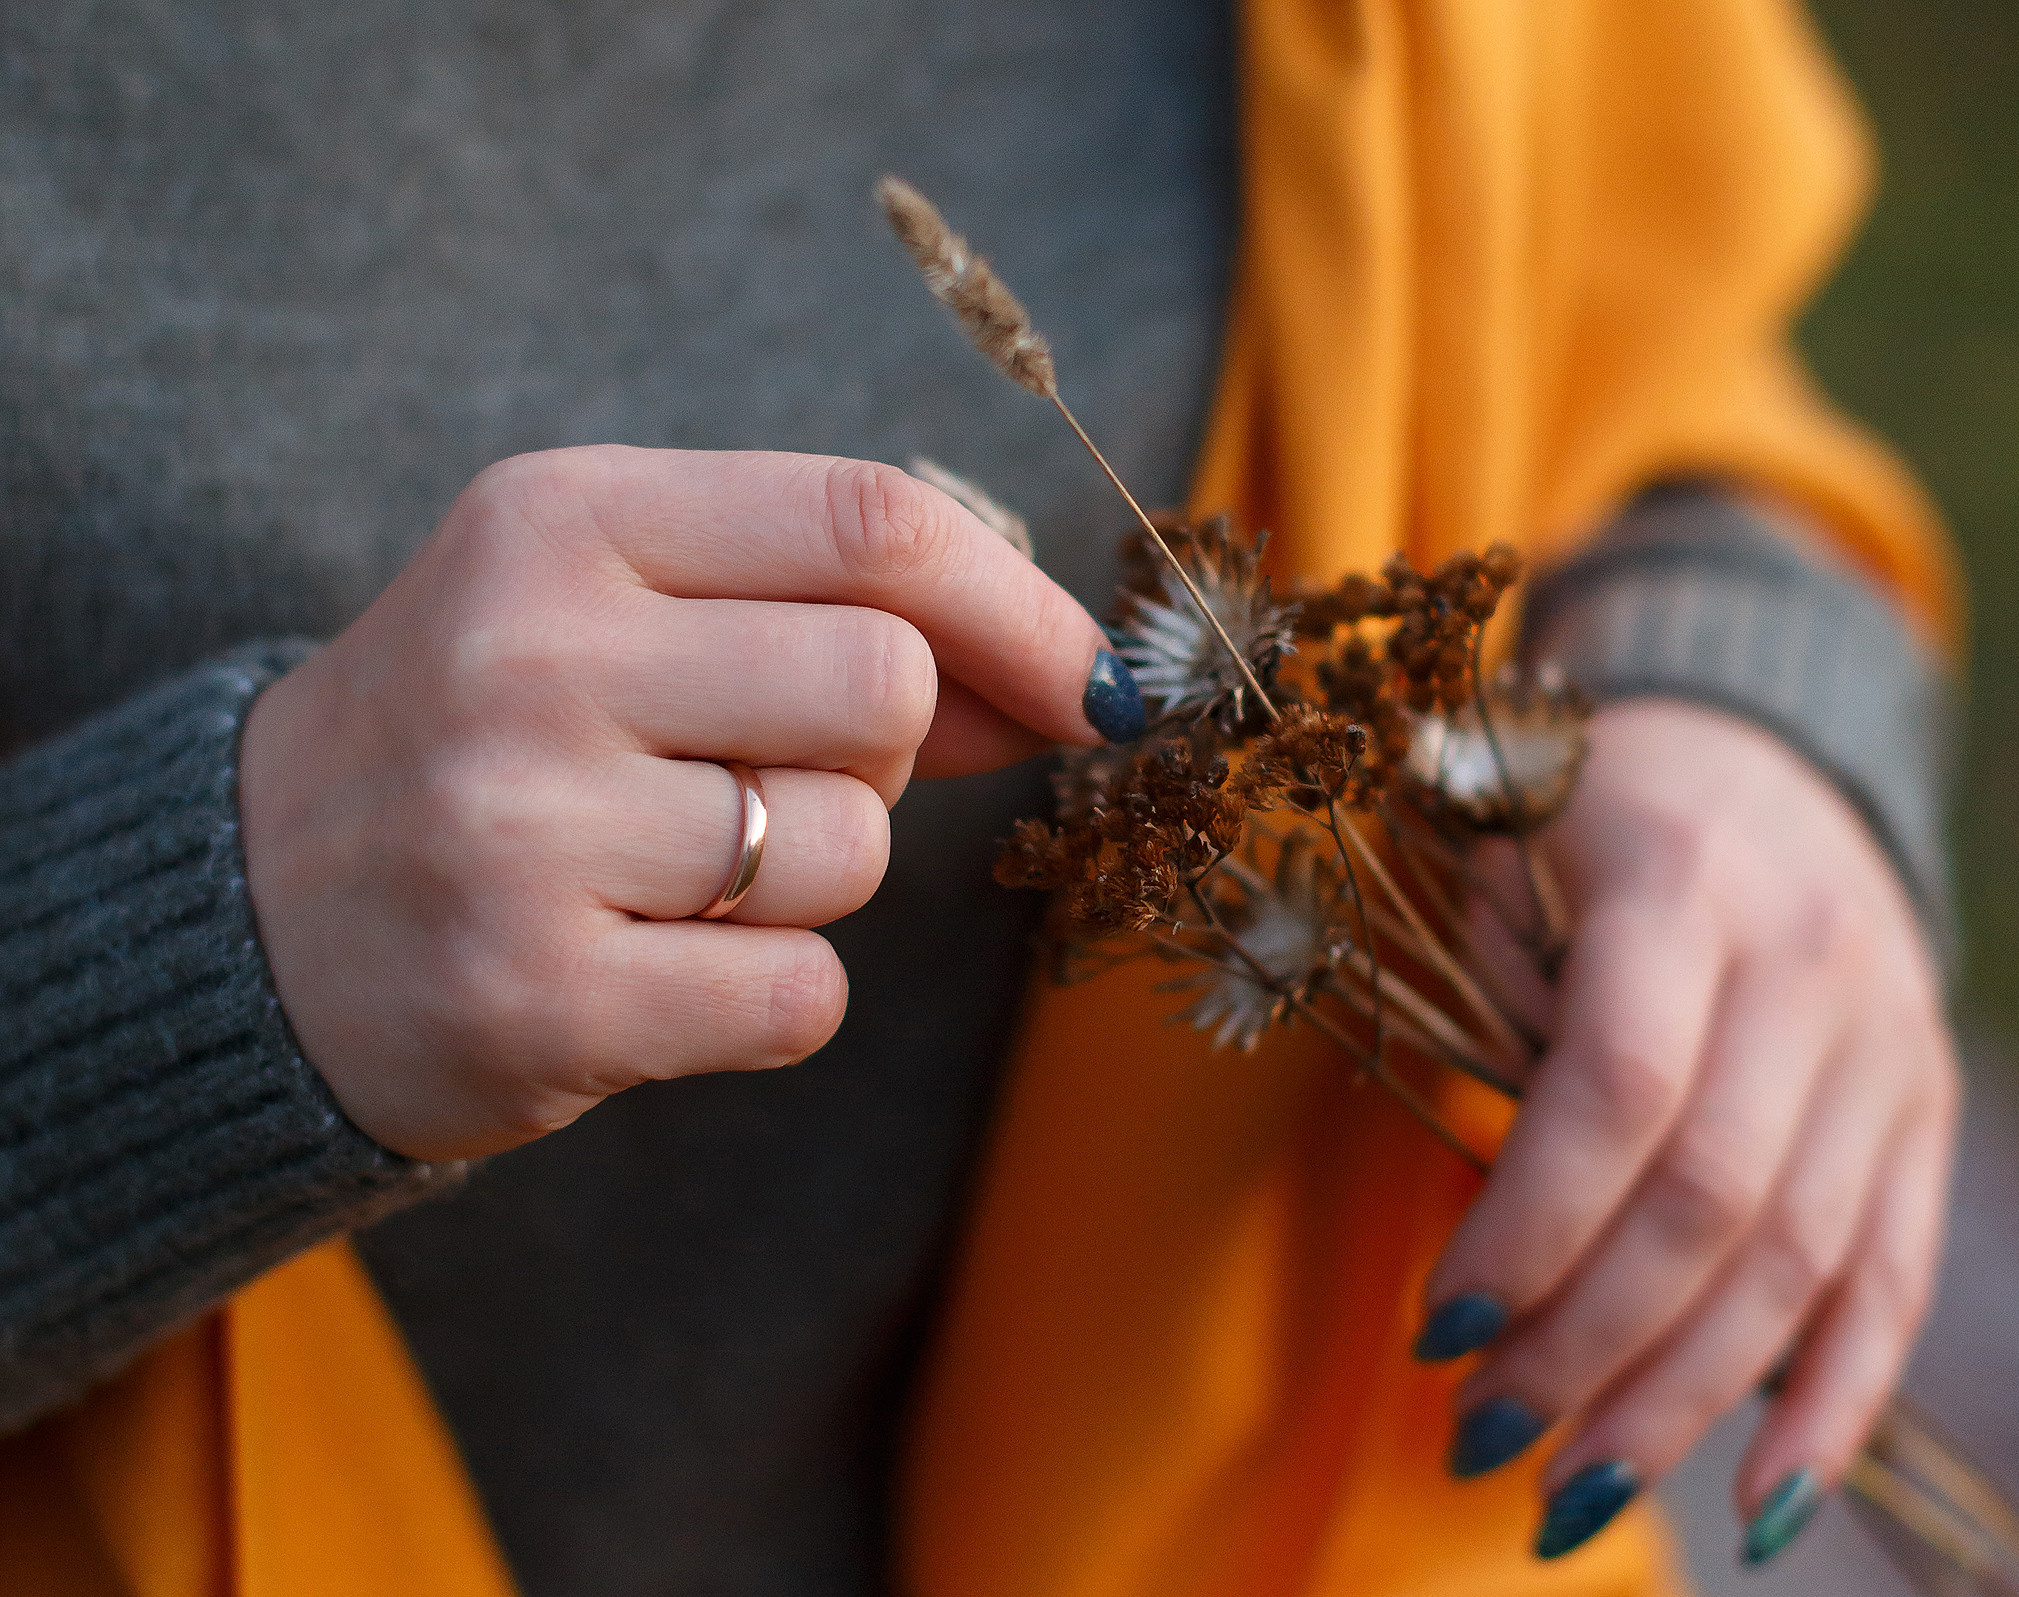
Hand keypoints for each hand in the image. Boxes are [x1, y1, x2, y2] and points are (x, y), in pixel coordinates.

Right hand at [240, 446, 1129, 1161]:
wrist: (252, 913)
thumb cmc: (493, 735)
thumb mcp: (622, 614)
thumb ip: (833, 623)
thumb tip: (1067, 682)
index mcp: (561, 520)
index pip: (870, 520)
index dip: (1021, 606)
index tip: (1090, 685)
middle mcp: (532, 656)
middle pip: (885, 687)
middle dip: (882, 753)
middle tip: (766, 779)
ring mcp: (522, 832)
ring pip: (851, 851)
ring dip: (813, 879)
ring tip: (674, 874)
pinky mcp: (538, 1000)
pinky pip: (804, 995)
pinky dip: (773, 994)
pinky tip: (658, 968)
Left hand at [1417, 699, 1957, 1559]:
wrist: (1762, 747)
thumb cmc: (1580, 818)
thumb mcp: (1505, 855)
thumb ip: (1499, 1013)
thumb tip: (1510, 1242)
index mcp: (1684, 875)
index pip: (1619, 1084)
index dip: (1531, 1224)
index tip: (1440, 1328)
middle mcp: (1812, 961)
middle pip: (1714, 1199)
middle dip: (1589, 1345)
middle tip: (1480, 1436)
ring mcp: (1890, 1040)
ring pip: (1804, 1263)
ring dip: (1683, 1402)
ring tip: (1568, 1498)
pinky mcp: (1931, 1108)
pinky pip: (1897, 1280)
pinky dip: (1836, 1404)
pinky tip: (1762, 1504)